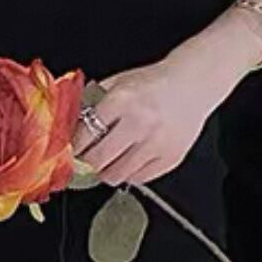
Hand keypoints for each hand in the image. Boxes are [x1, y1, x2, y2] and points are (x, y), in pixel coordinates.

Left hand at [70, 58, 215, 188]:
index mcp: (122, 100)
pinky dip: (128, 174)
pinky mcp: (170, 158)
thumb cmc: (154, 83)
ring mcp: (157, 143)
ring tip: (106, 162)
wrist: (193, 84)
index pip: (86, 135)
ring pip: (117, 175)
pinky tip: (128, 161)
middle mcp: (139, 122)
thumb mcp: (118, 82)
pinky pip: (139, 179)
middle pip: (98, 160)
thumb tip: (68, 125)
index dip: (74, 147)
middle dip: (86, 164)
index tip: (70, 151)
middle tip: (84, 161)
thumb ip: (92, 101)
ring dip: (106, 172)